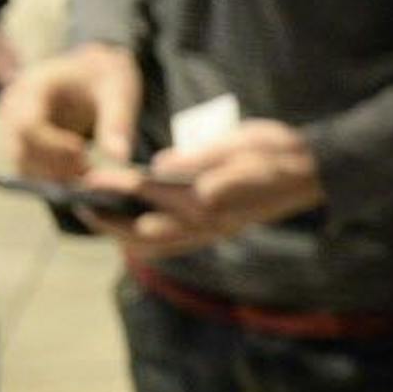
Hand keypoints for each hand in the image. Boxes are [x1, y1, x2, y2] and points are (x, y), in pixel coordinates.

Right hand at [0, 42, 141, 181]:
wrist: (92, 71)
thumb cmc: (104, 76)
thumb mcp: (118, 90)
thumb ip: (117, 122)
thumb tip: (120, 158)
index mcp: (34, 86)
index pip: (27, 125)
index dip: (53, 146)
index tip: (83, 152)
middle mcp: (14, 108)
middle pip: (21, 151)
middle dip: (57, 167)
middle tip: (91, 170)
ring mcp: (13, 128)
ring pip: (24, 166)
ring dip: (56, 177)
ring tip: (90, 169)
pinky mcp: (21, 144)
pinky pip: (31, 170)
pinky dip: (56, 177)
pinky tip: (82, 171)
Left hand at [86, 120, 324, 262]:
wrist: (312, 172)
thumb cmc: (276, 152)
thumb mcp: (239, 145)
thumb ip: (198, 158)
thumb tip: (158, 166)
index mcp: (211, 199)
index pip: (152, 194)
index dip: (118, 186)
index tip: (91, 177)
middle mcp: (209, 223)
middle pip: (145, 231)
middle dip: (109, 218)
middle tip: (79, 202)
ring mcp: (213, 232)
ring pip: (157, 246)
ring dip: (122, 235)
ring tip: (96, 219)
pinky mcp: (217, 232)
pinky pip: (174, 246)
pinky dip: (148, 243)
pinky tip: (134, 230)